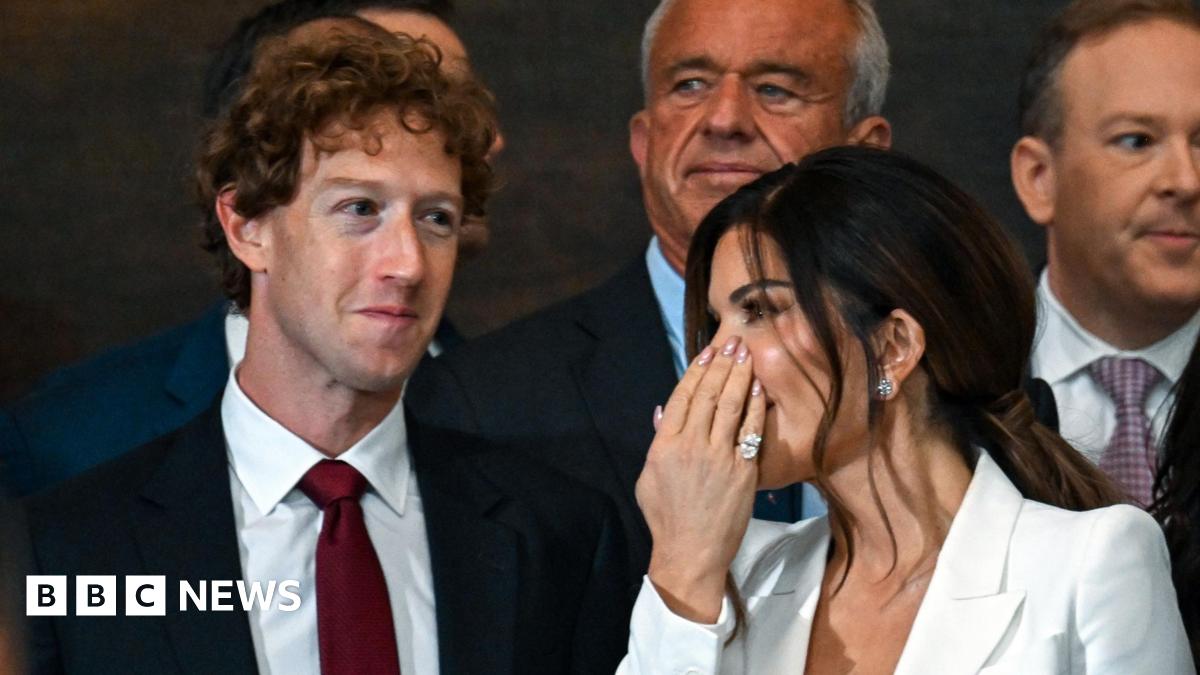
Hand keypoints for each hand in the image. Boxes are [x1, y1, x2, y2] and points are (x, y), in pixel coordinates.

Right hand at [635, 335, 764, 622]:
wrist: (691, 551)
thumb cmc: (666, 517)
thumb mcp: (648, 478)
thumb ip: (657, 441)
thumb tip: (663, 410)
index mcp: (665, 446)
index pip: (682, 397)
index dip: (696, 370)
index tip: (707, 352)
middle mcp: (691, 446)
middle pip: (708, 394)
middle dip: (722, 364)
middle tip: (734, 341)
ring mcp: (719, 457)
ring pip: (730, 405)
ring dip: (739, 375)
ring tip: (746, 353)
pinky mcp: (742, 470)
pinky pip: (750, 429)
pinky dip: (754, 405)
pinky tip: (758, 386)